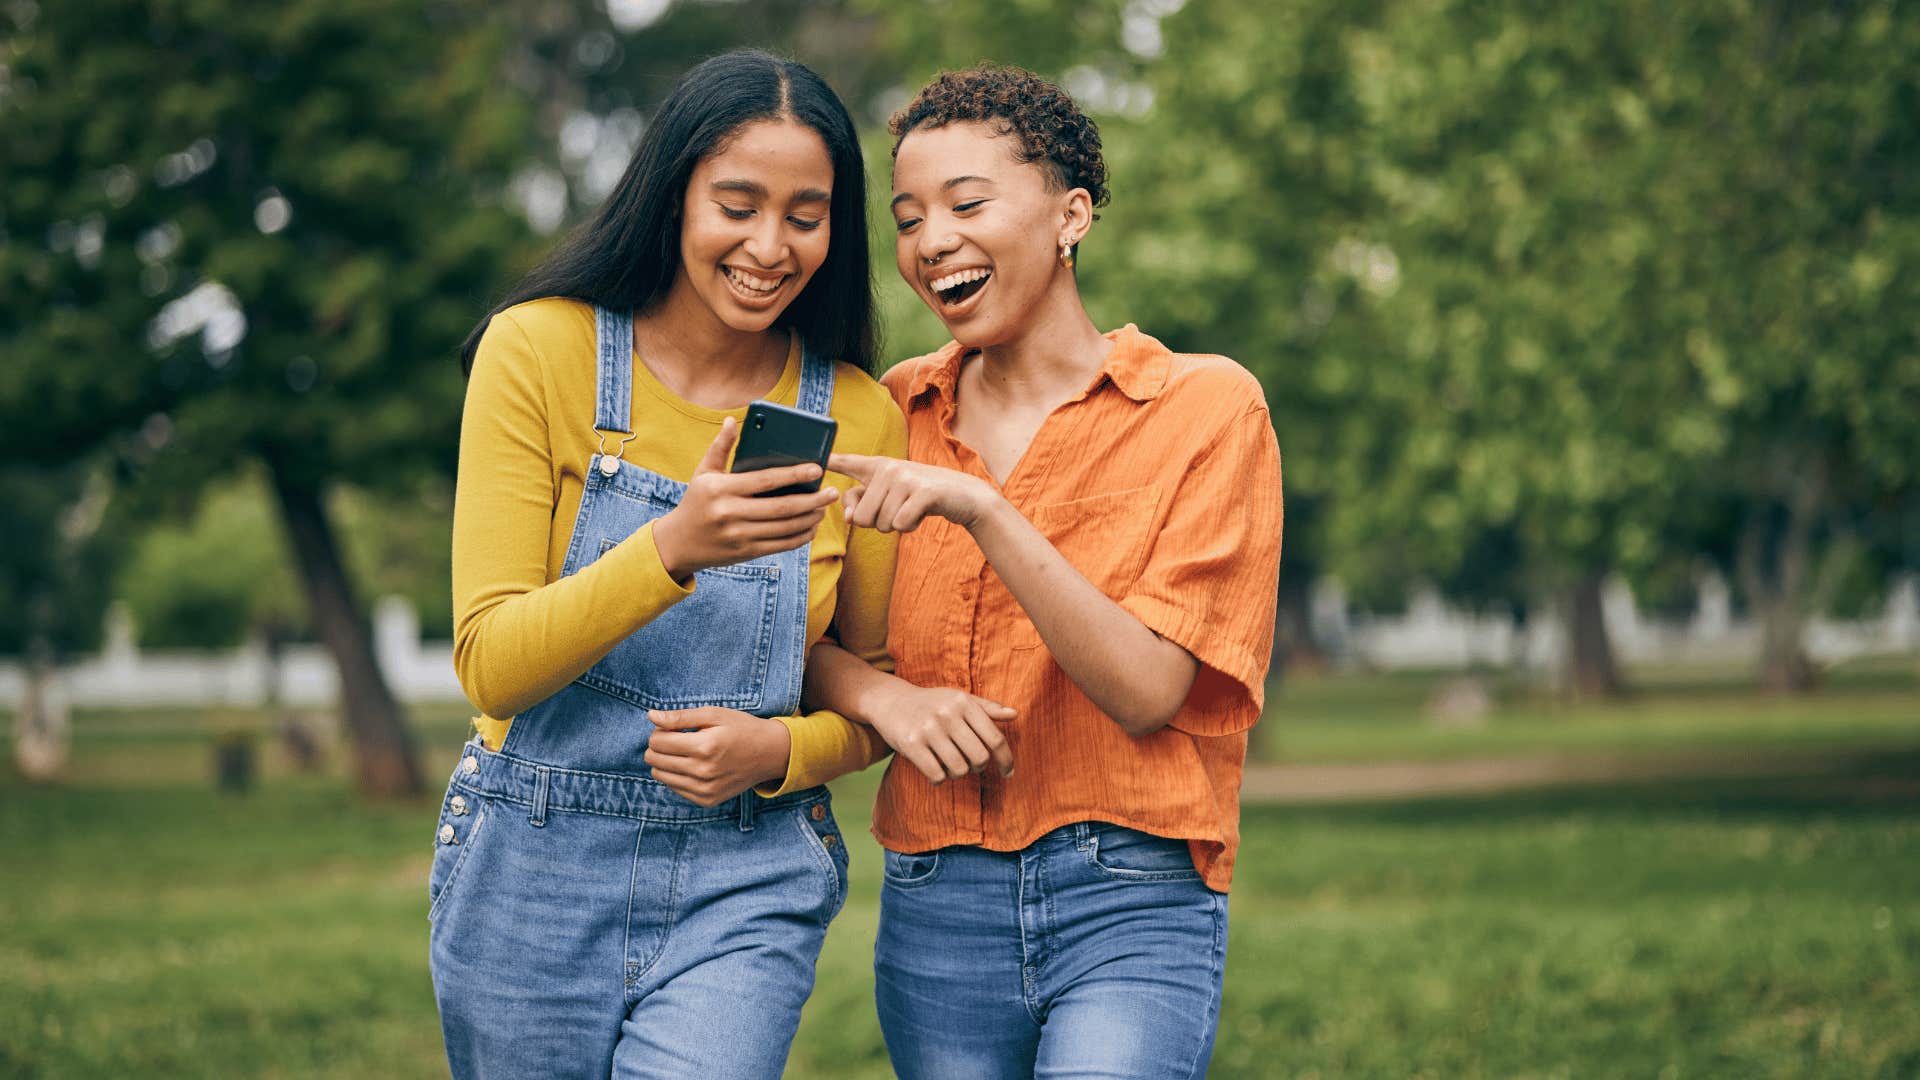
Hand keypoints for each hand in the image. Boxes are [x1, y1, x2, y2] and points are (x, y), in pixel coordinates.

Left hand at [644, 707, 790, 805]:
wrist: (769, 754)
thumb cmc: (741, 729)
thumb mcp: (714, 714)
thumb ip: (680, 716)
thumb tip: (651, 716)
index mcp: (704, 747)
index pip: (657, 741)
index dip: (659, 731)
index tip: (672, 728)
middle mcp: (703, 772)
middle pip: (654, 760)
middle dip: (659, 746)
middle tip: (677, 738)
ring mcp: (705, 790)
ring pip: (660, 776)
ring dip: (665, 762)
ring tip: (685, 752)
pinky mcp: (707, 800)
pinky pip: (674, 788)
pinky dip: (678, 775)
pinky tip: (694, 766)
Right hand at [652, 417, 841, 581]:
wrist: (678, 543)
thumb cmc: (696, 501)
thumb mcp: (703, 473)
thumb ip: (720, 447)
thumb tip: (732, 421)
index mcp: (721, 489)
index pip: (765, 480)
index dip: (793, 474)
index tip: (817, 469)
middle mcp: (730, 513)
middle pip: (781, 508)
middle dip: (812, 500)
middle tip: (832, 492)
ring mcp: (738, 535)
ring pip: (784, 528)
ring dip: (810, 519)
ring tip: (824, 508)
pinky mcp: (745, 552)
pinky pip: (779, 545)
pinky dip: (799, 537)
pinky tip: (811, 527)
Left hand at [828, 453, 996, 533]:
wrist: (963, 495)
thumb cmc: (920, 497)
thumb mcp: (889, 497)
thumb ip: (862, 504)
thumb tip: (850, 518)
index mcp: (877, 466)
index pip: (848, 461)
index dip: (829, 461)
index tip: (814, 460)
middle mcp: (889, 468)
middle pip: (862, 517)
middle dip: (878, 524)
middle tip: (897, 510)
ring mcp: (906, 478)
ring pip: (882, 523)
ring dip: (896, 526)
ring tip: (911, 509)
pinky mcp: (923, 492)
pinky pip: (901, 524)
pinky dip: (910, 527)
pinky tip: (920, 515)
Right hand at [869, 685, 1016, 782]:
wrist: (890, 700)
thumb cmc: (931, 703)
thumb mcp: (959, 698)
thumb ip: (987, 708)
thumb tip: (1015, 714)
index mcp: (963, 702)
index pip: (995, 738)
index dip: (1006, 760)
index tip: (1009, 772)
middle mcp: (947, 714)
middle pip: (979, 758)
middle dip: (978, 767)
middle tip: (970, 765)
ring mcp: (928, 729)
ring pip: (959, 770)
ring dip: (957, 773)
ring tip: (949, 764)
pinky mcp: (911, 744)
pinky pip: (937, 775)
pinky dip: (939, 779)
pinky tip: (934, 769)